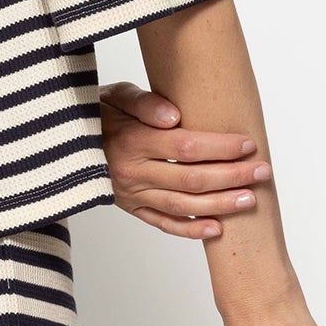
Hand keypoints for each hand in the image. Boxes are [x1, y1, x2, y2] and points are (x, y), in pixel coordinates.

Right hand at [99, 80, 271, 238]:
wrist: (63, 141)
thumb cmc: (98, 113)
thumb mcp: (114, 96)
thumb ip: (144, 102)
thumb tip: (174, 115)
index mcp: (131, 141)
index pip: (186, 147)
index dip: (221, 147)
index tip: (248, 144)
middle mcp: (131, 171)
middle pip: (191, 178)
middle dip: (232, 176)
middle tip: (262, 171)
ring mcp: (130, 194)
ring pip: (183, 205)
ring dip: (221, 204)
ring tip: (251, 199)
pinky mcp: (130, 208)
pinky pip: (164, 224)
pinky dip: (192, 230)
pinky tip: (218, 228)